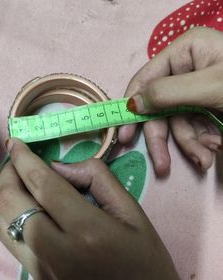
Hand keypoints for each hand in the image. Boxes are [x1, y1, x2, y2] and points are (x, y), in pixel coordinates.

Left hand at [0, 138, 191, 279]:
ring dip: (5, 197)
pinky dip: (13, 219)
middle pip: (12, 204)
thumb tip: (59, 166)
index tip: (16, 141)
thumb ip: (97, 179)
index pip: (43, 184)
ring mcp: (42, 273)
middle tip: (17, 160)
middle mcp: (56, 253)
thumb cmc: (145, 261)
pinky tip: (29, 210)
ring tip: (19, 181)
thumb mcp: (131, 212)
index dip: (24, 159)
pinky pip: (15, 244)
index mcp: (86, 231)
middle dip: (8, 174)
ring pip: (3, 226)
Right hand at [119, 27, 222, 176]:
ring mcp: (195, 91)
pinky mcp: (204, 108)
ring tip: (207, 157)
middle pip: (159, 108)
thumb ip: (166, 92)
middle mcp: (185, 70)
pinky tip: (214, 150)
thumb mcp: (210, 87)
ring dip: (190, 144)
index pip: (145, 79)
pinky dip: (201, 143)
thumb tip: (133, 103)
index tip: (125, 135)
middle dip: (165, 139)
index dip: (133, 107)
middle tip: (161, 166)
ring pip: (176, 123)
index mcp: (184, 52)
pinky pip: (191, 128)